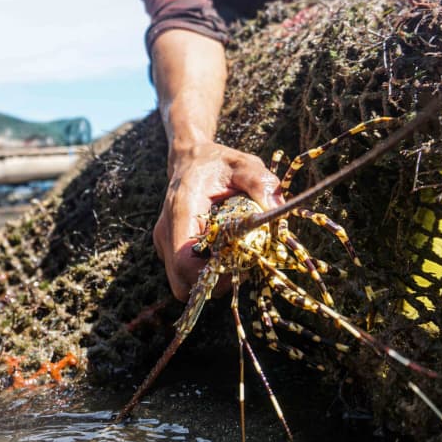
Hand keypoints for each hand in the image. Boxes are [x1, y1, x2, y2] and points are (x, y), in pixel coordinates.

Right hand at [153, 141, 281, 301]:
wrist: (191, 158)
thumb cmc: (219, 162)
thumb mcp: (244, 164)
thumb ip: (261, 183)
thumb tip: (276, 208)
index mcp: (182, 210)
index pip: (184, 261)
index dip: (212, 274)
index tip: (239, 263)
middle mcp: (167, 230)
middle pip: (182, 281)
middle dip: (214, 283)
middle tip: (240, 265)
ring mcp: (165, 241)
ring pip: (183, 281)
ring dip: (211, 279)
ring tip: (233, 257)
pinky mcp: (169, 247)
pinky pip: (185, 273)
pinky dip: (205, 271)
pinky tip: (223, 252)